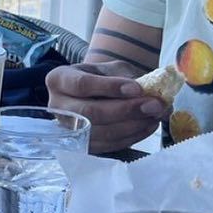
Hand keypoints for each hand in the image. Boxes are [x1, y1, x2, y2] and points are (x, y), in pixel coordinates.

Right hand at [46, 60, 169, 153]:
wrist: (92, 93)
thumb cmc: (101, 77)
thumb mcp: (109, 68)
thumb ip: (126, 76)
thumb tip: (152, 90)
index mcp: (59, 79)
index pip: (82, 84)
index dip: (110, 87)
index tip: (137, 88)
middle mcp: (57, 106)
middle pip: (90, 113)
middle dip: (125, 110)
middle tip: (154, 105)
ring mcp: (68, 129)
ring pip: (100, 132)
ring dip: (133, 125)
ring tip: (156, 115)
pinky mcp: (82, 145)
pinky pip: (108, 145)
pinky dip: (132, 137)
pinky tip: (149, 125)